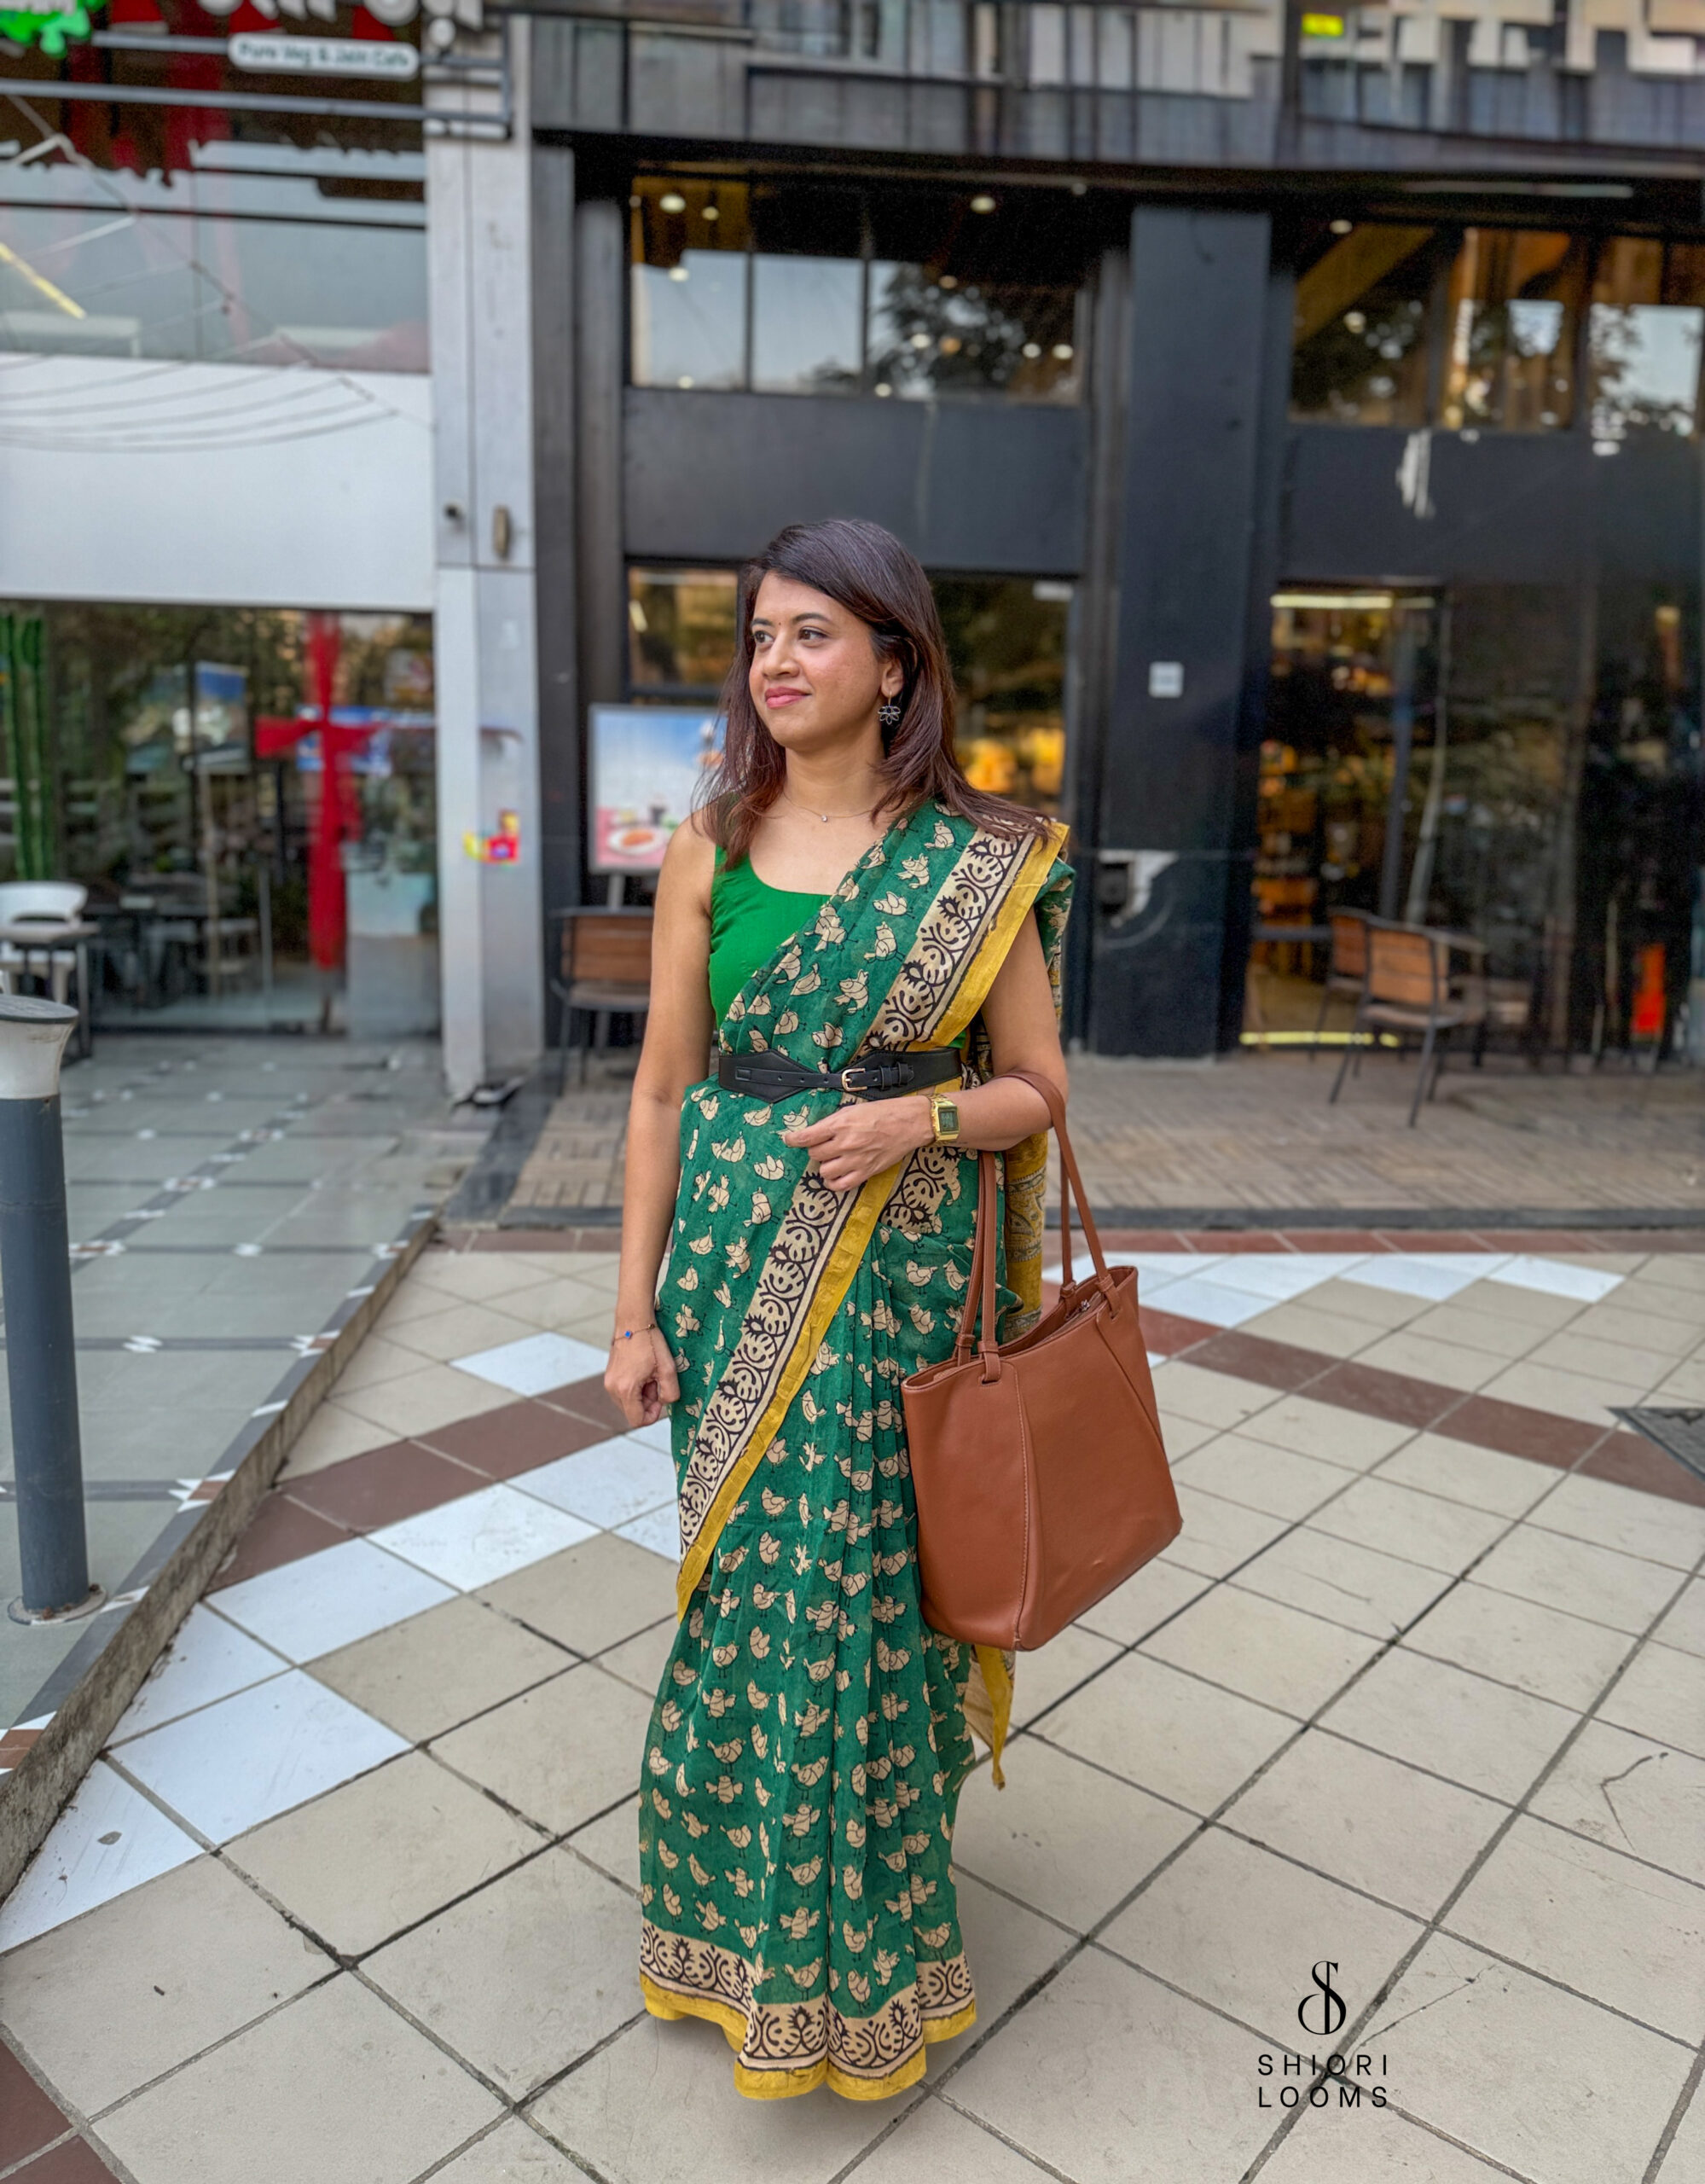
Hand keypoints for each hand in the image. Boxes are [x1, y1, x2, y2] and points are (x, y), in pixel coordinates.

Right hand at [605, 1323, 679, 1429]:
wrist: (633, 1321)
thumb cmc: (651, 1343)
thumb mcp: (667, 1369)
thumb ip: (670, 1393)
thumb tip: (664, 1403)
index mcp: (626, 1389)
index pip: (637, 1420)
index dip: (652, 1415)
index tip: (660, 1399)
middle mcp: (612, 1388)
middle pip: (632, 1412)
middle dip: (648, 1403)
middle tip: (656, 1382)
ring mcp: (608, 1382)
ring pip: (628, 1402)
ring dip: (642, 1395)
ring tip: (650, 1375)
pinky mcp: (609, 1376)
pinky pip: (623, 1392)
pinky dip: (634, 1388)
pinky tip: (642, 1372)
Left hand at [782, 1096, 932, 1191]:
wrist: (910, 1123)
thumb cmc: (885, 1112)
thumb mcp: (855, 1109)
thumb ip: (835, 1122)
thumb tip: (818, 1132)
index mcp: (841, 1123)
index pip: (807, 1136)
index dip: (794, 1140)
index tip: (789, 1140)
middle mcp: (845, 1143)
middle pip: (814, 1155)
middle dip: (815, 1150)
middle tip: (823, 1146)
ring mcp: (855, 1159)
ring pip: (824, 1171)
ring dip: (825, 1166)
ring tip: (832, 1160)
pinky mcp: (866, 1172)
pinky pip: (841, 1185)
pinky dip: (834, 1183)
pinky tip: (835, 1176)